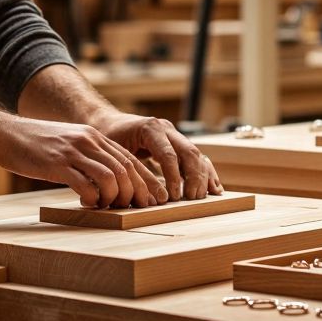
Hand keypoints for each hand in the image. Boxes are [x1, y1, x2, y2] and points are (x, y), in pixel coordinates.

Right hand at [0, 115, 167, 208]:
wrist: (4, 133)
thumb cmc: (34, 143)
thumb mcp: (67, 142)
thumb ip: (86, 156)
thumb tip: (105, 180)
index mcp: (93, 136)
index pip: (130, 158)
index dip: (145, 180)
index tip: (152, 198)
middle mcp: (88, 141)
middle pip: (125, 168)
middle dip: (136, 192)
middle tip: (135, 208)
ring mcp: (73, 152)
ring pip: (111, 177)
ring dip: (115, 197)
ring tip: (108, 207)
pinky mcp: (57, 164)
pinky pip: (85, 185)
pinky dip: (92, 199)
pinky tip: (86, 204)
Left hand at [89, 111, 222, 201]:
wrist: (108, 122)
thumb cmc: (107, 138)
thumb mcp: (113, 152)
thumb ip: (127, 171)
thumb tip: (144, 198)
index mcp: (151, 128)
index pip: (169, 154)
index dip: (174, 177)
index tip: (175, 197)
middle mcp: (166, 129)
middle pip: (189, 152)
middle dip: (194, 177)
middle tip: (192, 198)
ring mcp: (174, 135)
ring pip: (196, 154)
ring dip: (202, 176)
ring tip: (200, 197)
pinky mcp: (178, 143)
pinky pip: (196, 157)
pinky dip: (206, 172)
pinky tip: (213, 188)